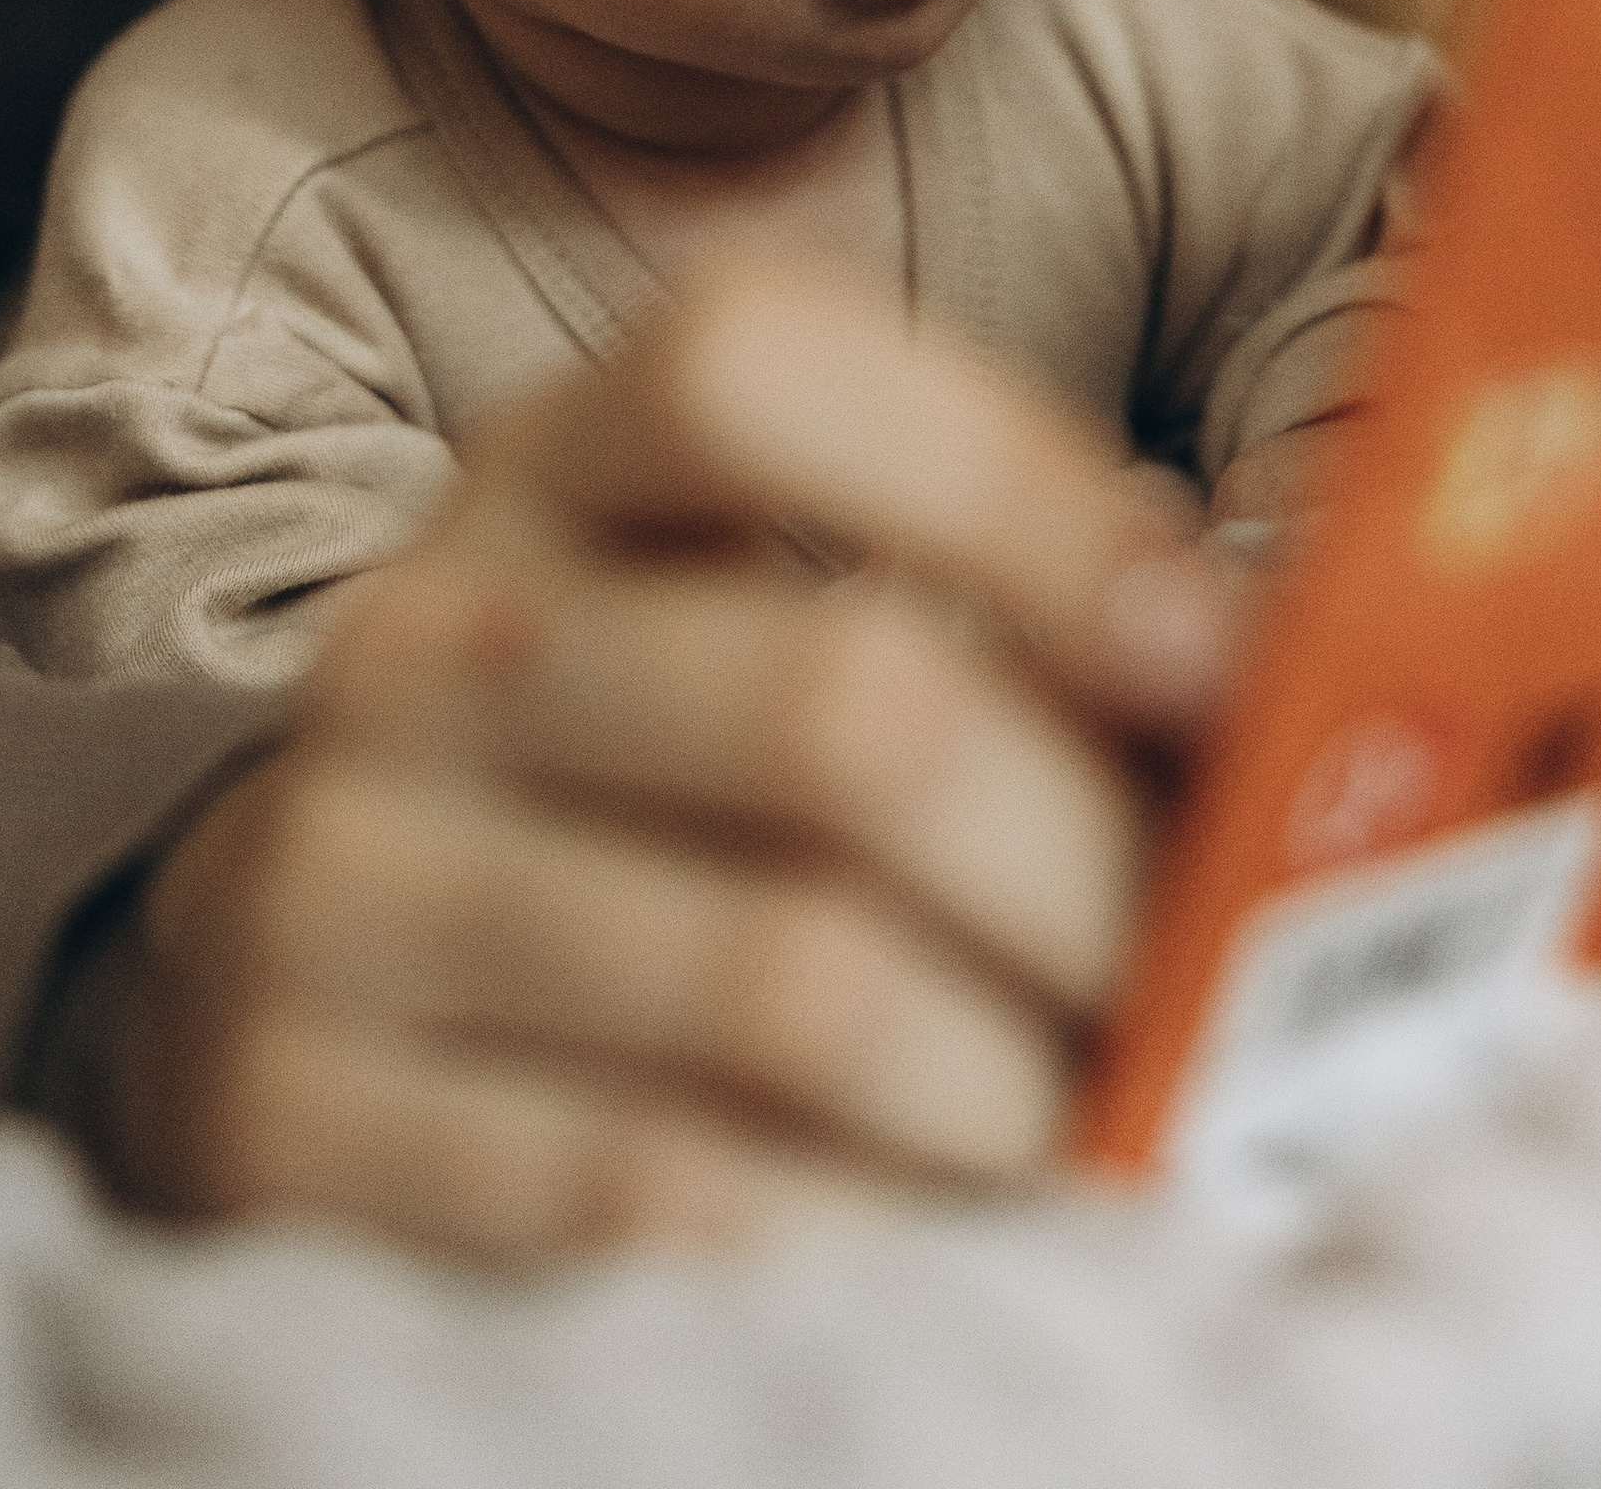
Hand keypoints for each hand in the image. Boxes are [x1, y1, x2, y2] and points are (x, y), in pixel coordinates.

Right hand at [107, 253, 1245, 1262]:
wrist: (287, 975)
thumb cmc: (632, 791)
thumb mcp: (755, 623)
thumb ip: (1007, 611)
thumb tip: (1313, 664)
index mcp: (546, 466)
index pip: (753, 364)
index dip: (1020, 492)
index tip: (1220, 656)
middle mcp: (418, 637)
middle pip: (839, 705)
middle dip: (1095, 869)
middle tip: (1207, 967)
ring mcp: (334, 873)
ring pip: (790, 982)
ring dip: (1014, 1084)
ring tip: (1093, 1115)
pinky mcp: (291, 1113)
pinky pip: (668, 1201)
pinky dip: (868, 1235)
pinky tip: (936, 1226)